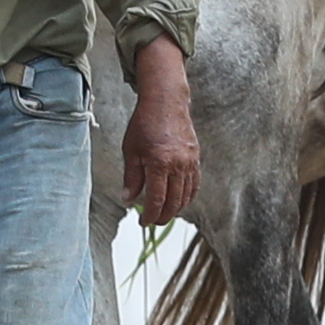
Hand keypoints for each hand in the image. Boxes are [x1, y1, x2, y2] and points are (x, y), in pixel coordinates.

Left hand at [124, 37, 201, 230]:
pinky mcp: (196, 158)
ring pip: (186, 196)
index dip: (150, 215)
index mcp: (159, 163)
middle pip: (173, 202)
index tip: (143, 222)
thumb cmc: (144, 124)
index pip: (156, 200)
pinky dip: (187, 197)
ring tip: (164, 213)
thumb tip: (128, 200)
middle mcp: (178, 165)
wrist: (166, 102)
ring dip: (175, 209)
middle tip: (153, 221)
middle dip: (163, 216)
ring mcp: (190, 162)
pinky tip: (179, 201)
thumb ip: (131, 177)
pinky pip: (194, 185)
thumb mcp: (131, 150)